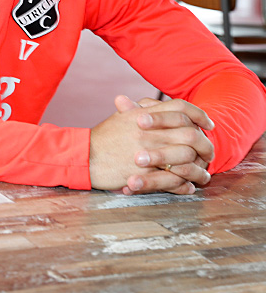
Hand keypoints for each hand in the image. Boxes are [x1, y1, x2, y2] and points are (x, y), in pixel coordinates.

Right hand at [89, 95, 213, 194]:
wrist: (83, 157)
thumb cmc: (101, 138)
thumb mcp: (120, 118)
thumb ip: (137, 110)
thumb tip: (151, 105)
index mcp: (144, 115)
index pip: (181, 108)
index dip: (198, 115)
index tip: (207, 124)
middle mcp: (149, 131)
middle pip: (190, 134)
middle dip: (205, 144)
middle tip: (208, 151)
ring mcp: (148, 153)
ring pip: (187, 159)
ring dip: (198, 168)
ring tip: (202, 174)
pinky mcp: (144, 173)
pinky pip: (173, 180)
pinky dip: (183, 185)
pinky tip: (188, 187)